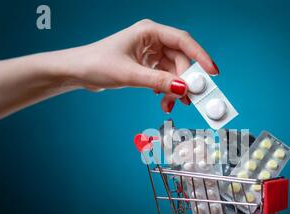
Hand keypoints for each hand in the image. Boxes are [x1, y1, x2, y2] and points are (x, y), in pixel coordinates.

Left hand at [67, 19, 218, 112]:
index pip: (183, 41)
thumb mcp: (130, 74)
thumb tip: (183, 89)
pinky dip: (166, 89)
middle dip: (184, 81)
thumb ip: (158, 82)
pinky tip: (162, 100)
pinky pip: (165, 77)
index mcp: (149, 32)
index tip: (212, 73)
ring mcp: (150, 53)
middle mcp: (152, 40)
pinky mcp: (146, 65)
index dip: (200, 57)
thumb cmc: (96, 63)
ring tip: (171, 105)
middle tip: (188, 99)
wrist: (76, 72)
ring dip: (175, 89)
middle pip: (180, 60)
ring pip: (174, 71)